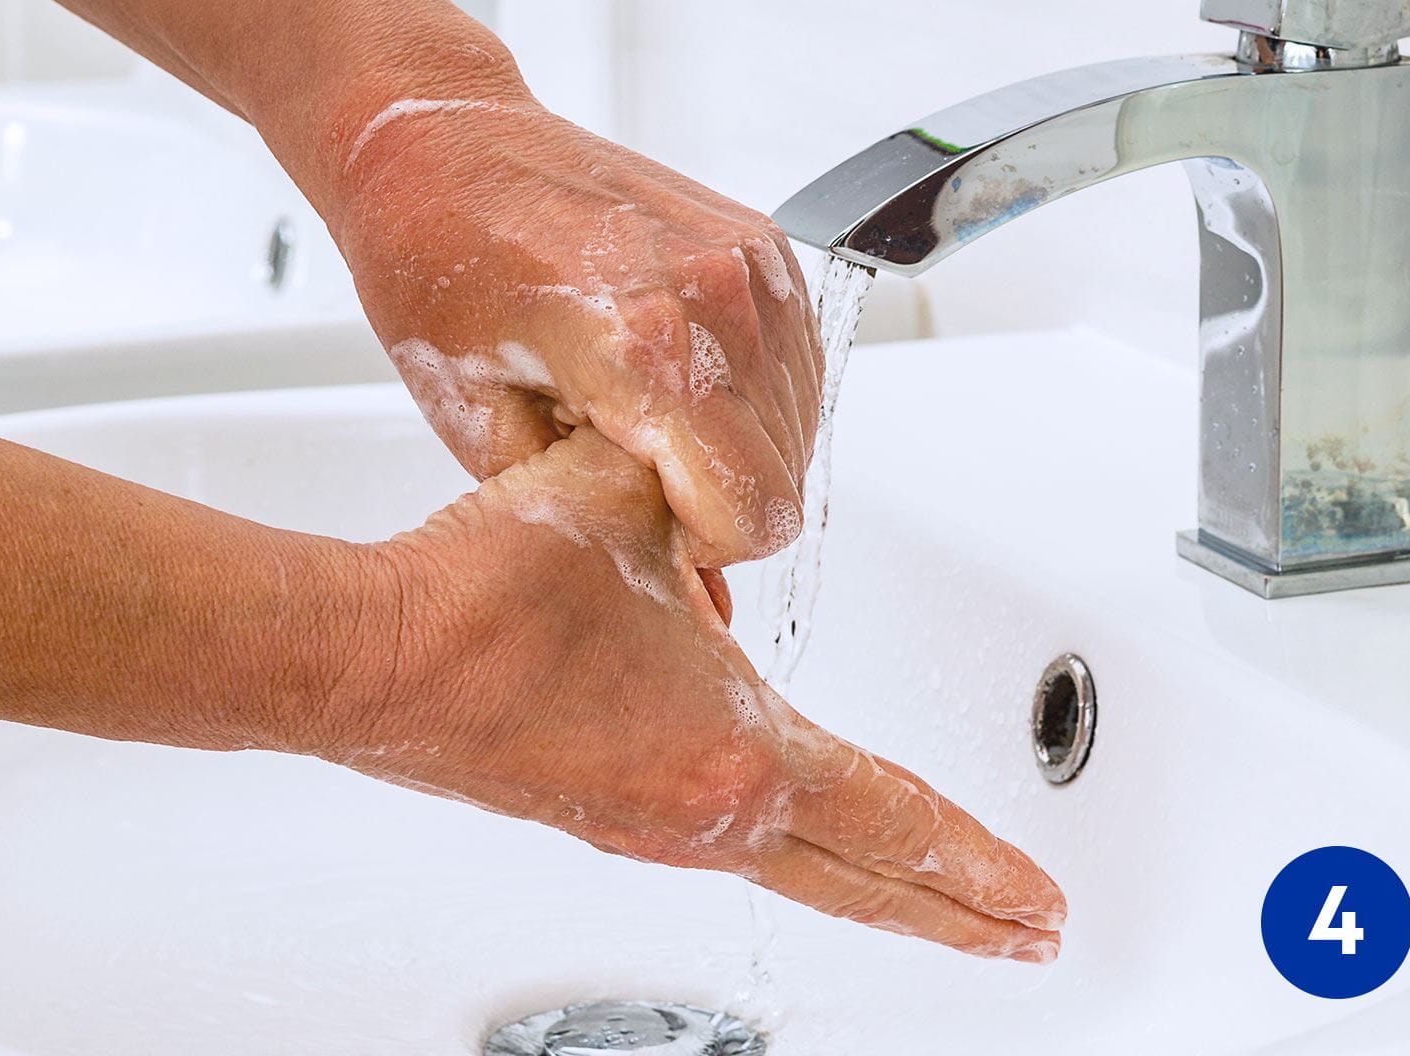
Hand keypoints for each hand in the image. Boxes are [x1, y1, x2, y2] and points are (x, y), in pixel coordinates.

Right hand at [310, 428, 1065, 960]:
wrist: (372, 656)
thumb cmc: (485, 594)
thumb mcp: (631, 500)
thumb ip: (708, 484)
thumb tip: (726, 474)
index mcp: (732, 747)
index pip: (897, 816)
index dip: (980, 861)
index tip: (1038, 899)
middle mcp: (698, 809)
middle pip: (864, 881)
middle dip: (955, 910)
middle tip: (1019, 934)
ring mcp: (644, 825)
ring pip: (797, 871)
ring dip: (875, 884)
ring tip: (925, 893)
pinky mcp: (596, 814)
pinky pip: (727, 846)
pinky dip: (792, 851)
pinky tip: (782, 826)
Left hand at [328, 95, 821, 566]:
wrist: (441, 143)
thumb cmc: (435, 268)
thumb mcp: (482, 428)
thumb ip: (595, 519)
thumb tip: (691, 601)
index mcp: (644, 347)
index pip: (755, 512)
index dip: (701, 545)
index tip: (640, 516)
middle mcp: (719, 295)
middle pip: (786, 477)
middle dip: (716, 500)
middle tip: (624, 461)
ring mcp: (752, 263)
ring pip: (802, 425)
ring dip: (736, 446)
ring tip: (640, 410)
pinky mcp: (765, 245)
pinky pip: (797, 365)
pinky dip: (750, 395)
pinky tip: (671, 375)